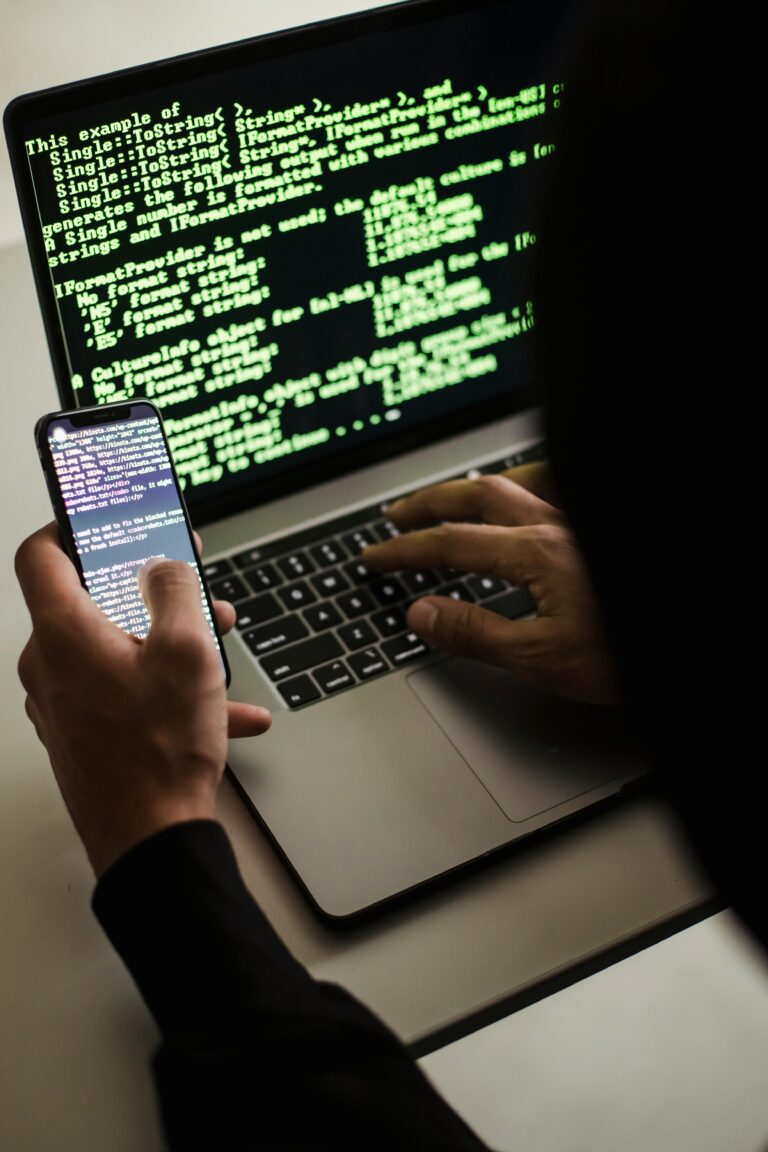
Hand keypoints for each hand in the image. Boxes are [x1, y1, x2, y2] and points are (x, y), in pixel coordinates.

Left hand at [15, 524, 271, 876]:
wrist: (151, 842)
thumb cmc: (159, 753)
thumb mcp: (187, 651)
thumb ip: (175, 589)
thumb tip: (163, 563)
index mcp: (64, 634)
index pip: (40, 554)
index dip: (70, 525)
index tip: (101, 518)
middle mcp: (50, 667)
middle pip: (91, 602)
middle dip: (149, 590)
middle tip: (191, 586)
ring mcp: (62, 704)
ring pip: (115, 649)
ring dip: (166, 640)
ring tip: (218, 650)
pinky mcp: (82, 734)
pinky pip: (125, 692)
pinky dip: (168, 689)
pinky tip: (224, 710)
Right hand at [362, 465, 618, 703]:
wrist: (693, 646)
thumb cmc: (631, 654)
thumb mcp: (544, 659)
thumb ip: (478, 633)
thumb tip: (422, 614)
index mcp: (537, 554)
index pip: (452, 545)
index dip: (406, 550)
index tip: (376, 556)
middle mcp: (559, 526)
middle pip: (478, 496)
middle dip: (430, 504)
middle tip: (398, 516)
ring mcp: (581, 523)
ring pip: (519, 481)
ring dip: (476, 487)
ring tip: (454, 497)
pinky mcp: (599, 533)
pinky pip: (557, 488)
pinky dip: (529, 485)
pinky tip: (527, 498)